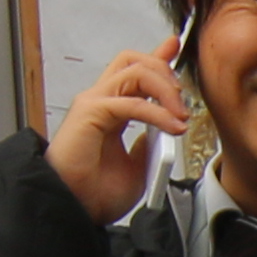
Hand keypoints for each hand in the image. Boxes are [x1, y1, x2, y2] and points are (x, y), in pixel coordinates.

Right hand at [47, 45, 193, 221]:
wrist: (74, 210)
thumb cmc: (95, 193)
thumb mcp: (138, 168)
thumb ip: (149, 145)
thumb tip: (163, 130)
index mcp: (111, 109)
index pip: (135, 72)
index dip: (157, 57)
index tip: (175, 47)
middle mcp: (101, 100)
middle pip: (134, 61)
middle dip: (165, 70)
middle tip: (182, 99)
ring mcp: (94, 103)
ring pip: (135, 71)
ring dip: (165, 89)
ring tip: (180, 116)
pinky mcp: (90, 112)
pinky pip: (131, 102)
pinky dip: (156, 112)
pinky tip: (170, 127)